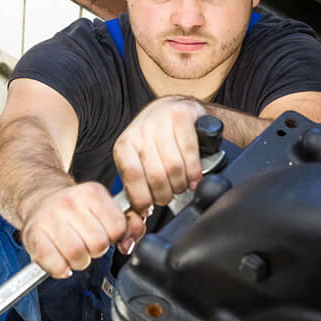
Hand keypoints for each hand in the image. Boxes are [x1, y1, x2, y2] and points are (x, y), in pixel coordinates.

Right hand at [21, 182, 145, 277]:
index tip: (105, 233)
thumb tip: (128, 243)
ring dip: (79, 262)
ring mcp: (49, 218)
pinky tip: (61, 260)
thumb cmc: (76, 209)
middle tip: (87, 243)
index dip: (114, 237)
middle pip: (99, 244)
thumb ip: (128, 224)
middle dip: (96, 250)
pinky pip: (56, 265)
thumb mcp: (105, 208)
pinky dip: (61, 269)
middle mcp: (69, 202)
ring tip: (74, 251)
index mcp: (92, 193)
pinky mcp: (33, 235)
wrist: (40, 199)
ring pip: (78, 256)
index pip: (118, 228)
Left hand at [113, 96, 206, 211]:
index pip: (132, 177)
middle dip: (166, 194)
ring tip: (182, 185)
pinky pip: (190, 151)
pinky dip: (195, 169)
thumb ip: (137, 182)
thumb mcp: (139, 159)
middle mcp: (140, 131)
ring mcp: (161, 121)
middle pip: (156, 176)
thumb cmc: (157, 140)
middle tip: (170, 195)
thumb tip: (137, 212)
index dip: (143, 198)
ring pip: (174, 166)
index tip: (150, 208)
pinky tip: (194, 176)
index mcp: (125, 145)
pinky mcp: (182, 115)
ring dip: (182, 183)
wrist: (175, 108)